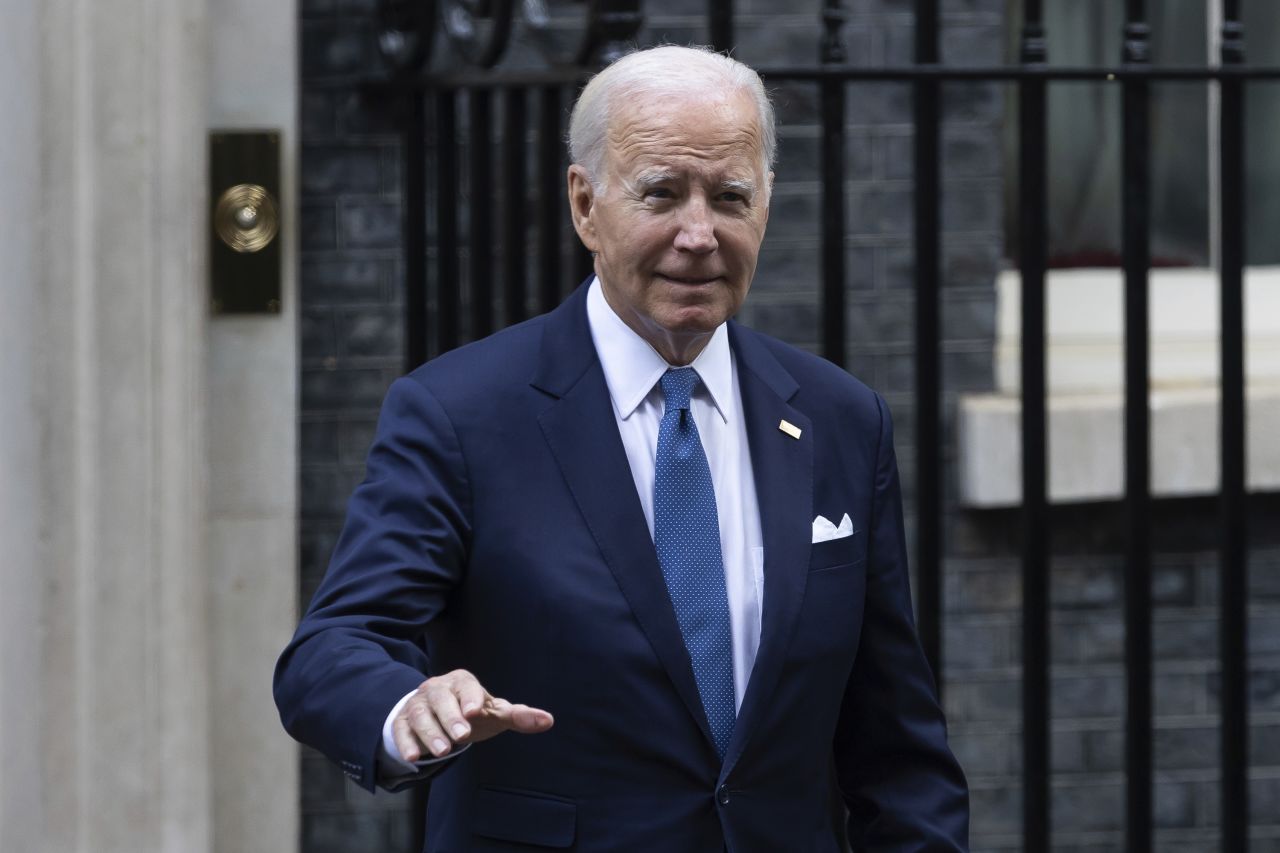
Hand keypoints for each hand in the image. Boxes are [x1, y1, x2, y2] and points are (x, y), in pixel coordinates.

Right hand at [393, 669, 553, 760]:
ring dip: (430, 733)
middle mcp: (436, 689)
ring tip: (443, 751)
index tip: (476, 711)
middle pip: (439, 698)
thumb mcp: (495, 713)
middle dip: (450, 716)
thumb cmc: (471, 711)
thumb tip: (548, 720)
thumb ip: (519, 716)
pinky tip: (412, 757)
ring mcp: (417, 704)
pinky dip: (405, 743)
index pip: (466, 685)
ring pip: (419, 714)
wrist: (437, 713)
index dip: (470, 696)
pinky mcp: (401, 722)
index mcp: (461, 681)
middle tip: (462, 736)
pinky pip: (400, 729)